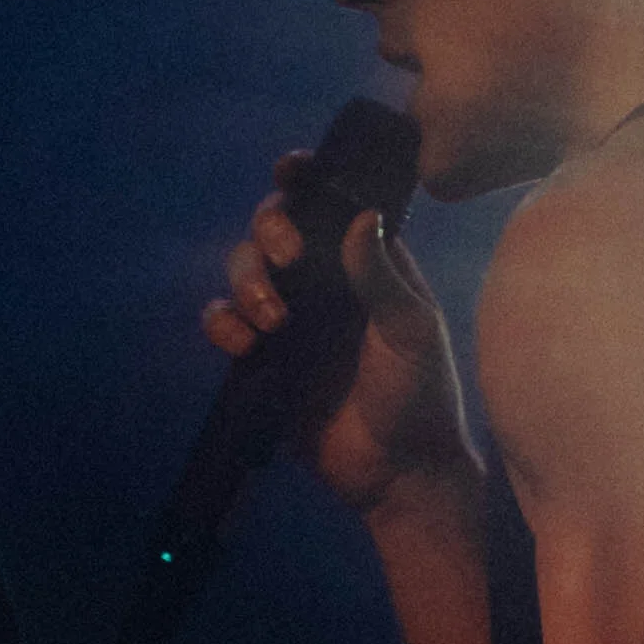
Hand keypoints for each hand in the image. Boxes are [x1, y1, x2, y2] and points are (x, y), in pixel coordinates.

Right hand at [202, 152, 475, 515]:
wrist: (397, 474)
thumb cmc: (420, 395)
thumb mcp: (411, 331)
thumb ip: (382, 276)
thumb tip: (361, 215)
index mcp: (368, 263)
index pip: (330, 204)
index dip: (305, 179)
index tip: (290, 169)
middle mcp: (325, 282)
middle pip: (273, 228)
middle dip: (269, 230)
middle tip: (288, 258)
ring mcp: (291, 319)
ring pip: (244, 271)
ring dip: (246, 281)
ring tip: (274, 322)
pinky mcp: (263, 360)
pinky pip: (225, 323)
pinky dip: (222, 324)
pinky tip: (244, 345)